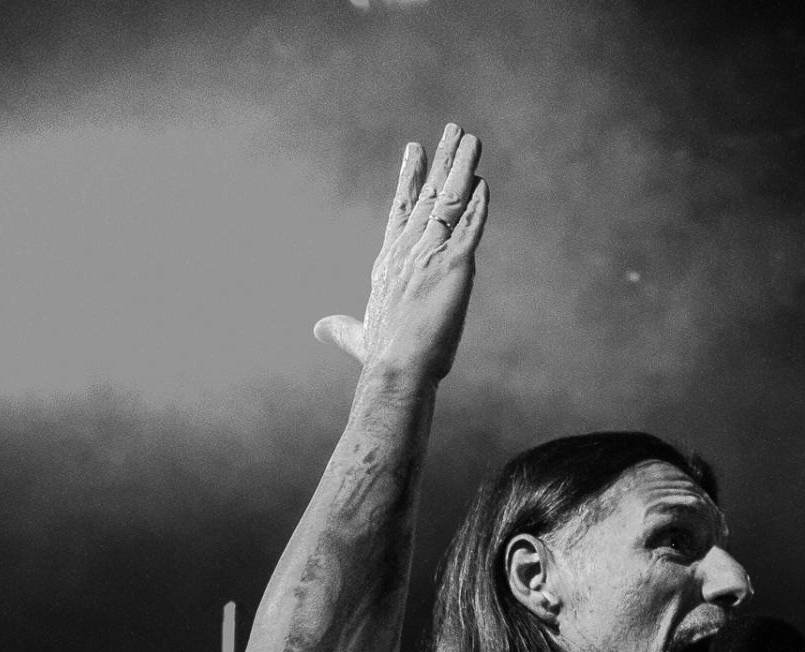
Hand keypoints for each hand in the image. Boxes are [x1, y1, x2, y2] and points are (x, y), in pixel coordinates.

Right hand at [314, 123, 488, 380]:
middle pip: (427, 195)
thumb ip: (341, 328)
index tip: (415, 150)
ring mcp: (430, 255)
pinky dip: (478, 206)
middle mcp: (408, 251)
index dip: (409, 178)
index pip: (401, 210)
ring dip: (462, 168)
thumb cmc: (380, 358)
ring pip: (449, 202)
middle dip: (442, 160)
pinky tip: (485, 184)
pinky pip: (469, 228)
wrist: (395, 369)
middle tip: (452, 129)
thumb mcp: (358, 335)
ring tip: (472, 139)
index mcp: (390, 262)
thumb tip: (319, 328)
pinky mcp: (454, 267)